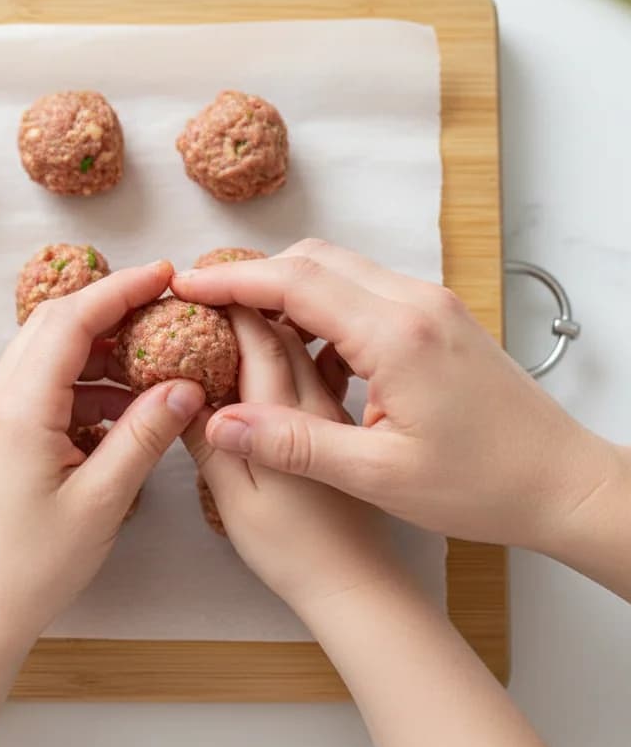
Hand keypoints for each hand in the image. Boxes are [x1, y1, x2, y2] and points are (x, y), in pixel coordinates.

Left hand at [0, 261, 205, 647]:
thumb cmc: (35, 566)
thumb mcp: (102, 500)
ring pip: (48, 351)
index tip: (164, 273)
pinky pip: (44, 384)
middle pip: (55, 323)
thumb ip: (144, 434)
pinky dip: (84, 382)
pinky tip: (123, 406)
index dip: (120, 289)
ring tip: (153, 358)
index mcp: (19, 407)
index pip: (70, 320)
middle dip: (110, 305)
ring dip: (99, 346)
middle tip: (163, 305)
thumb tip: (186, 385)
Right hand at [173, 239, 623, 554]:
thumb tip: (220, 423)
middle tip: (206, 306)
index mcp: (398, 335)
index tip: (185, 286)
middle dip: (253, 275)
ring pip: (338, 268)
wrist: (562, 482)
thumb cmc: (483, 486)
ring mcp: (430, 304)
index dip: (232, 281)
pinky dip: (321, 302)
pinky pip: (364, 289)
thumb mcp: (379, 475)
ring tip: (244, 327)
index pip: (295, 282)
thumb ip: (294, 443)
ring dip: (286, 287)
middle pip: (313, 259)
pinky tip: (305, 347)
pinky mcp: (436, 316)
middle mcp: (415, 302)